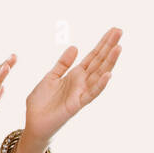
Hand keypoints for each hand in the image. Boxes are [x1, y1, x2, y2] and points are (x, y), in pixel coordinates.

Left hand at [22, 27, 121, 143]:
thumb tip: (75, 47)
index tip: (113, 30)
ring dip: (109, 62)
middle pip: (98, 61)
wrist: (34, 122)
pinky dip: (100, 84)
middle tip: (120, 31)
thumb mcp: (51, 77)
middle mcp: (81, 82)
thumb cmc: (41, 102)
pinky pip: (91, 93)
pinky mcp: (77, 104)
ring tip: (118, 48)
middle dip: (109, 46)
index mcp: (75, 75)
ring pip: (99, 75)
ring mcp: (81, 93)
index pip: (92, 56)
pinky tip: (109, 74)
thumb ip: (63, 64)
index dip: (102, 43)